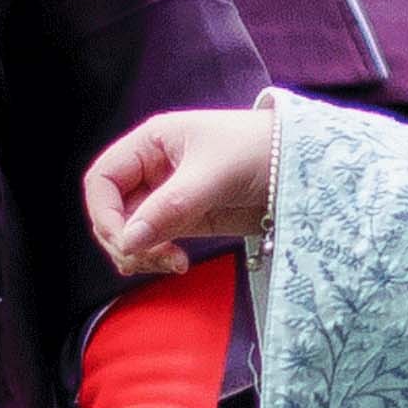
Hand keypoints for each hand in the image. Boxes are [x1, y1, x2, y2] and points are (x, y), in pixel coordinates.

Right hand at [86, 105, 278, 271]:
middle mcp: (154, 169)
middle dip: (124, 239)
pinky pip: (156, 242)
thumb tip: (128, 241)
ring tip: (172, 263)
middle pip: (113, 211)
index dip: (104, 212)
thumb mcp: (212, 175)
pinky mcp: (189, 219)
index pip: (103, 180)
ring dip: (141, 254)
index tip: (125, 241)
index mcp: (151, 144)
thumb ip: (168, 208)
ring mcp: (169, 196)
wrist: (304, 166)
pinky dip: (158, 257)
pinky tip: (178, 263)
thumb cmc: (259, 150)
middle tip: (151, 258)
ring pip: (132, 232)